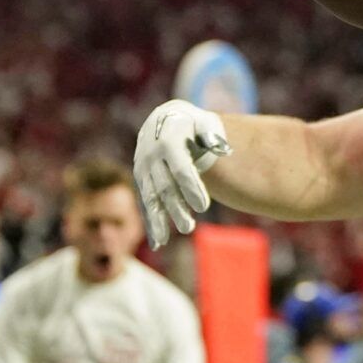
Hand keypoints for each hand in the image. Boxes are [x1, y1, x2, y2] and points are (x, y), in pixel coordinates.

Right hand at [135, 99, 231, 248]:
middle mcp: (151, 155)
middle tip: (188, 227)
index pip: (181, 168)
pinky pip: (144, 202)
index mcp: (169, 140)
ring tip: (166, 240)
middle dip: (175, 208)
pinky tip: (157, 242)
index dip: (191, 188)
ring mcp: (142, 168)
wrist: (164, 119)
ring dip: (158, 219)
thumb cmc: (193, 124)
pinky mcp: (140, 179)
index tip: (203, 207)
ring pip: (150, 197)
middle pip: (164, 186)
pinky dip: (149, 221)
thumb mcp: (205, 122)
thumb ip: (213, 135)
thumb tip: (223, 149)